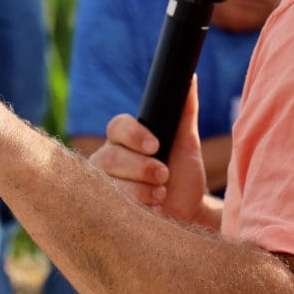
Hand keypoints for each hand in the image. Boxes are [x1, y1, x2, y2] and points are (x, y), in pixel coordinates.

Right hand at [86, 83, 208, 224]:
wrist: (188, 217)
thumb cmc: (183, 178)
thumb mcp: (186, 144)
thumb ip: (184, 111)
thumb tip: (190, 77)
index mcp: (124, 139)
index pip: (117, 126)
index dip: (133, 134)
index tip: (155, 145)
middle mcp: (108, 160)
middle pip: (111, 156)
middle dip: (140, 167)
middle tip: (164, 176)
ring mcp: (103, 187)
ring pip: (110, 184)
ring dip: (140, 191)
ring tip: (161, 196)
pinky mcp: (104, 211)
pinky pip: (110, 208)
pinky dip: (135, 210)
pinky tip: (150, 212)